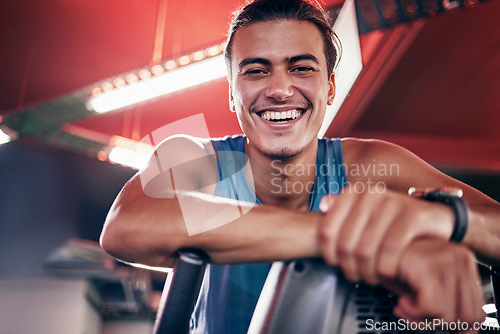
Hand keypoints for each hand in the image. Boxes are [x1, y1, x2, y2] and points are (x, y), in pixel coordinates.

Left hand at [317, 186, 454, 283]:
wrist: (435, 218)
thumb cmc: (394, 221)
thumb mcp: (366, 214)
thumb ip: (343, 211)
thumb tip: (323, 205)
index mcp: (354, 194)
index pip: (326, 231)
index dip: (329, 254)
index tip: (336, 264)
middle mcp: (370, 194)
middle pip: (346, 244)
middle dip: (350, 268)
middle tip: (358, 276)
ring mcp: (392, 203)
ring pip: (365, 249)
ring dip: (367, 272)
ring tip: (372, 277)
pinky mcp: (413, 215)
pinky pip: (390, 249)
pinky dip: (386, 267)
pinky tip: (388, 272)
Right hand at [393, 239, 483, 325]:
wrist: (367, 243)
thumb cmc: (392, 263)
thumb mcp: (423, 285)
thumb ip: (443, 302)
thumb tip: (462, 331)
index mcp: (462, 262)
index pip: (476, 311)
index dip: (453, 324)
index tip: (433, 320)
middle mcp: (459, 258)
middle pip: (468, 316)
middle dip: (437, 324)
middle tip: (415, 314)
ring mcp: (445, 259)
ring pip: (449, 315)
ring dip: (421, 318)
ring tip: (404, 304)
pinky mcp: (427, 265)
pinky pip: (431, 306)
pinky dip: (413, 311)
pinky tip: (401, 300)